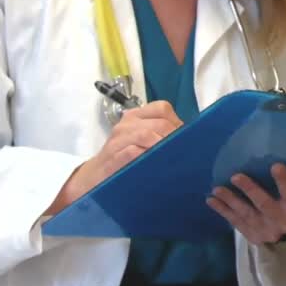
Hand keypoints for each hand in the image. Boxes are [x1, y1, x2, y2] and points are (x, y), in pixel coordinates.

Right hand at [47, 100, 182, 214]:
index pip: (162, 108)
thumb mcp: (143, 142)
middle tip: (183, 153)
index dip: (176, 123)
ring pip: (146, 134)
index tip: (184, 139)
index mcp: (136, 117)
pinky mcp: (112, 158)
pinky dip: (145, 157)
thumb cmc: (125, 159)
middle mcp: (126, 124)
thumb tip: (191, 138)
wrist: (94, 177)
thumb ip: (161, 135)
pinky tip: (154, 165)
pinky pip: (132, 152)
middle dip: (174, 138)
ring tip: (171, 159)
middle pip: (159, 123)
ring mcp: (118, 140)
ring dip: (162, 146)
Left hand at [207, 163, 285, 244]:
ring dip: (230, 200)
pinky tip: (211, 201)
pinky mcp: (252, 236)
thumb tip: (263, 160)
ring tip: (216, 189)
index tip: (275, 166)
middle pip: (264, 204)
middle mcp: (281, 221)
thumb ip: (283, 185)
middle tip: (235, 177)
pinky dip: (223, 211)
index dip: (283, 180)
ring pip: (246, 214)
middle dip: (249, 190)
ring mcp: (265, 230)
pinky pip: (236, 222)